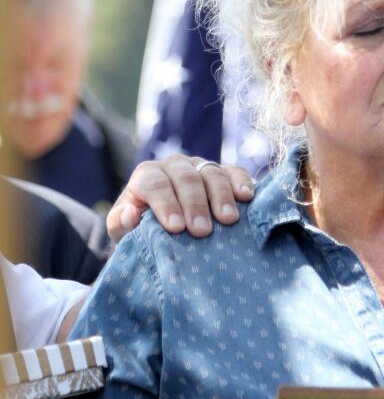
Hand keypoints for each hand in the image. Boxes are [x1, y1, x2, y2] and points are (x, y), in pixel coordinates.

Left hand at [107, 155, 254, 243]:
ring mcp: (202, 166)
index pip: (154, 183)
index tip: (175, 227)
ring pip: (212, 172)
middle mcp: (175, 165)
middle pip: (186, 177)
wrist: (168, 228)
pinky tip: (247, 197)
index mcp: (147, 176)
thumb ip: (121, 224)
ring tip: (228, 220)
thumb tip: (130, 214)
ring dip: (221, 196)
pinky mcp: (225, 173)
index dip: (165, 203)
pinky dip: (242, 182)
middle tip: (202, 231)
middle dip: (194, 204)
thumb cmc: (145, 231)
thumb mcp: (125, 232)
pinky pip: (236, 171)